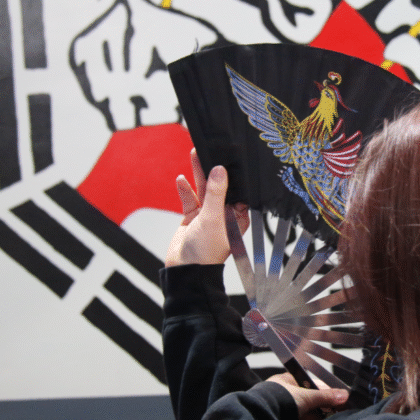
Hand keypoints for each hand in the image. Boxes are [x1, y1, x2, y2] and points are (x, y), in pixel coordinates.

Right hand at [165, 149, 247, 266]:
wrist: (185, 270)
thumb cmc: (206, 252)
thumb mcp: (213, 218)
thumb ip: (216, 193)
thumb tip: (219, 170)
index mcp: (237, 217)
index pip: (238, 190)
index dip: (234, 174)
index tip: (230, 155)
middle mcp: (224, 214)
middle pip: (220, 186)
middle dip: (214, 168)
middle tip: (210, 149)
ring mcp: (207, 215)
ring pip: (204, 189)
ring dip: (198, 174)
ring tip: (195, 154)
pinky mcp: (192, 217)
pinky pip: (190, 199)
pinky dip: (185, 189)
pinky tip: (181, 179)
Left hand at [267, 373, 348, 419]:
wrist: (264, 416)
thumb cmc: (280, 399)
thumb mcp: (307, 396)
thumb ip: (326, 396)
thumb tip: (344, 396)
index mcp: (289, 379)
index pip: (313, 384)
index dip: (327, 391)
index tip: (339, 398)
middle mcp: (286, 390)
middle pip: (310, 397)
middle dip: (324, 404)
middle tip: (339, 409)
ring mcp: (284, 404)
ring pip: (306, 408)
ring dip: (319, 413)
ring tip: (333, 417)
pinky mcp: (284, 417)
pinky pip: (301, 418)